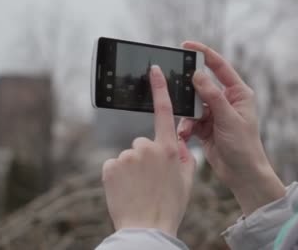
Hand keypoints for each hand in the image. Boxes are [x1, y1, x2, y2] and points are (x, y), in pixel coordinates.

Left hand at [102, 65, 195, 236]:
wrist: (147, 227)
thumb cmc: (170, 205)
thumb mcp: (187, 179)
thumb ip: (183, 155)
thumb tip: (178, 142)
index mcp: (169, 148)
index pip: (163, 110)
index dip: (159, 88)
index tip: (153, 69)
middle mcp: (147, 147)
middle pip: (143, 143)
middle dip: (146, 157)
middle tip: (151, 180)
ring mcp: (127, 156)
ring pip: (129, 156)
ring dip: (132, 168)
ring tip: (138, 188)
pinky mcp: (110, 166)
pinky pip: (115, 165)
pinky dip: (119, 176)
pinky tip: (126, 190)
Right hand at [177, 41, 284, 215]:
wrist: (242, 175)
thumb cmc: (244, 146)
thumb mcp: (228, 118)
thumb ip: (212, 96)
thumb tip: (198, 74)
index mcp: (239, 93)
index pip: (220, 66)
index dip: (204, 53)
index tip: (186, 45)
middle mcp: (227, 101)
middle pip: (202, 85)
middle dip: (189, 89)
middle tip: (175, 87)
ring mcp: (215, 114)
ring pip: (193, 105)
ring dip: (187, 115)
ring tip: (187, 126)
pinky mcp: (205, 128)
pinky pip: (190, 121)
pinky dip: (186, 127)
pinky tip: (185, 136)